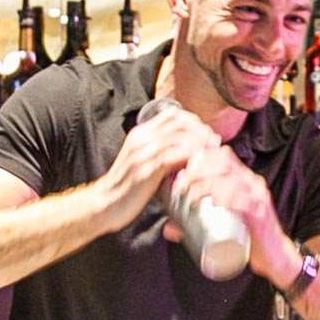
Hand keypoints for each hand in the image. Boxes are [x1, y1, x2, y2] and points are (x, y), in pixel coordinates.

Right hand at [100, 106, 221, 229]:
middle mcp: (141, 139)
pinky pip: (173, 156)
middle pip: (178, 123)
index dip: (193, 121)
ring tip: (212, 151)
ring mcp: (142, 153)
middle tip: (214, 141)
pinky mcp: (146, 169)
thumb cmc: (126, 188)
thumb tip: (185, 151)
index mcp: (140, 134)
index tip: (206, 132)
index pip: (171, 115)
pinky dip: (190, 157)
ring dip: (199, 143)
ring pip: (179, 137)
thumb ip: (160, 153)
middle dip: (201, 130)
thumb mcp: (143, 163)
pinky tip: (201, 163)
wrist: (104, 204)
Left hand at [170, 143, 298, 283]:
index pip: (222, 156)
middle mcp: (253, 184)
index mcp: (245, 180)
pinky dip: (226, 198)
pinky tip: (212, 201)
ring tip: (189, 195)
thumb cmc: (248, 238)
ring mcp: (257, 198)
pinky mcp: (260, 215)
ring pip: (230, 179)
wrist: (275, 258)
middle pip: (223, 163)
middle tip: (180, 185)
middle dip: (197, 170)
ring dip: (205, 183)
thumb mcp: (224, 223)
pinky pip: (244, 200)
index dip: (200, 158)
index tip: (181, 172)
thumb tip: (168, 228)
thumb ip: (197, 224)